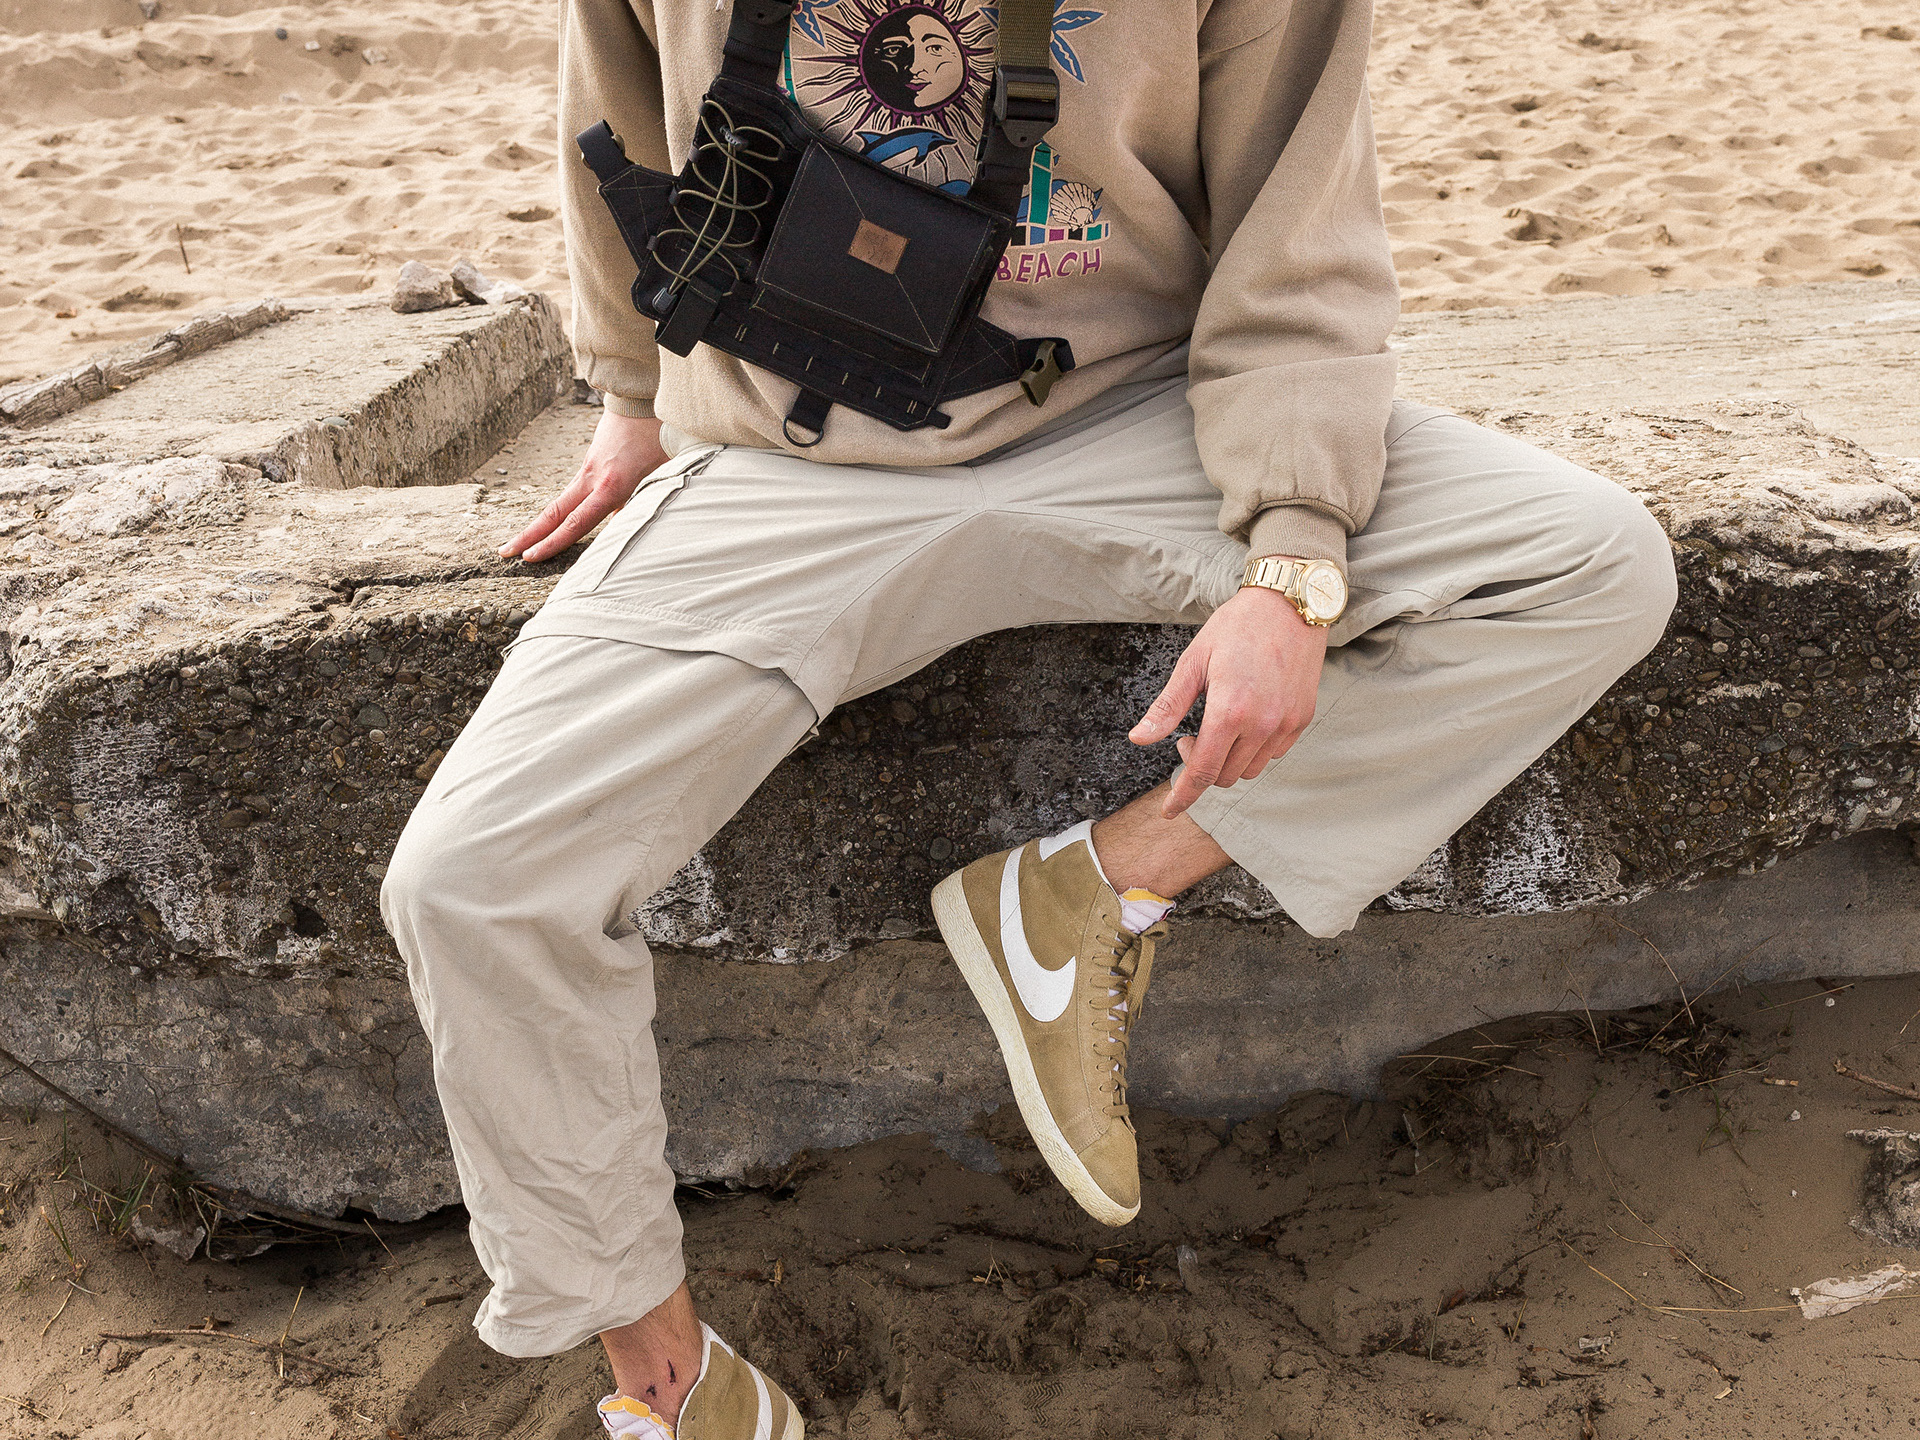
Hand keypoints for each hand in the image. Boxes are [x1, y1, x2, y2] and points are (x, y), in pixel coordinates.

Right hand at [501, 410, 669, 561]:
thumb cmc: (660, 434)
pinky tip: (557, 522)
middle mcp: (593, 477)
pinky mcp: (592, 461)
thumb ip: (648, 502)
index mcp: (611, 484)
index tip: (531, 557)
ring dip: (541, 523)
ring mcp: (589, 468)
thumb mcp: (664, 473)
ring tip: (524, 542)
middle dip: (528, 535)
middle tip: (504, 552)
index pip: (576, 522)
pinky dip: (562, 509)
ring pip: (561, 501)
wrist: (643, 394)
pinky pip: (575, 491)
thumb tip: (631, 528)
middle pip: (554, 512)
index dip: (553, 542)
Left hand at [1128, 585, 1329, 818]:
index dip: (1183, 796)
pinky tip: (1245, 723)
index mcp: (1230, 711)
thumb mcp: (1192, 663)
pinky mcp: (1302, 718)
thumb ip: (1167, 707)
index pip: (1203, 772)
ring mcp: (1286, 723)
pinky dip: (1254, 750)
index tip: (1169, 811)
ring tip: (1218, 727)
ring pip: (1250, 769)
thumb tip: (1138, 738)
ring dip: (1228, 760)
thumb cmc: (1236, 627)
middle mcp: (1262, 724)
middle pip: (1225, 776)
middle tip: (1190, 736)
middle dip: (1202, 766)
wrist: (1289, 603)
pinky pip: (1274, 754)